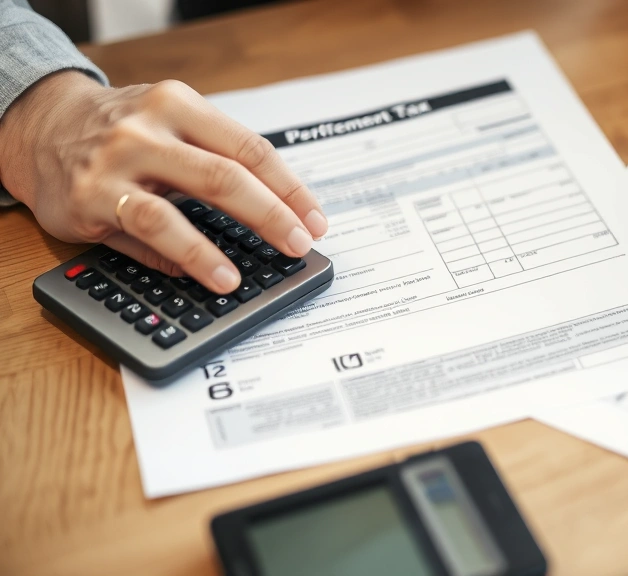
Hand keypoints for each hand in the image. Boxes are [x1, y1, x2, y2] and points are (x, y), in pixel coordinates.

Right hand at [0, 71, 328, 292]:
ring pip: (176, 211)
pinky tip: (202, 272)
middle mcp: (148, 128)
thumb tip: (279, 214)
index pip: (250, 148)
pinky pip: (141, 235)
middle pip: (226, 176)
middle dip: (271, 215)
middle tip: (298, 244)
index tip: (315, 218)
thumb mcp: (172, 124)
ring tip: (238, 276)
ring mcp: (116, 164)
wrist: (43, 123)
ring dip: (213, 252)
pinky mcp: (91, 199)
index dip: (289, 188)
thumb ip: (217, 158)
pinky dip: (176, 257)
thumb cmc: (121, 129)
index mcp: (180, 105)